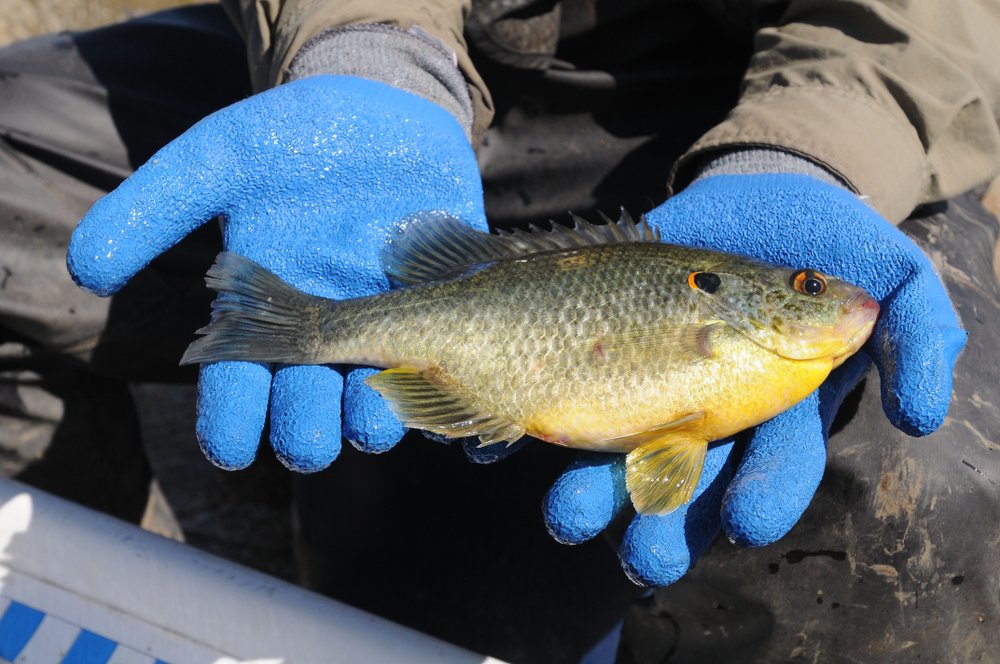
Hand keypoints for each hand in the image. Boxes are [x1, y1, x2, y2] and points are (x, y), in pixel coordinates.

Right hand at [68, 75, 484, 470]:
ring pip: (375, 405)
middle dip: (305, 433)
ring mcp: (391, 329)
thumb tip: (88, 270)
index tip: (231, 445)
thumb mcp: (219, 159)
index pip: (236, 393)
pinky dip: (457, 400)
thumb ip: (156, 207)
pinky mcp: (449, 312)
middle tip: (309, 434)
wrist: (382, 108)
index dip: (229, 426)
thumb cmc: (291, 136)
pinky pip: (453, 371)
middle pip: (306, 413)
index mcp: (265, 317)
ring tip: (373, 410)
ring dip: (371, 422)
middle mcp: (325, 338)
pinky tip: (457, 408)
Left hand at [542, 173, 965, 585]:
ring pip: (612, 451)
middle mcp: (705, 412)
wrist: (747, 196)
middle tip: (645, 556)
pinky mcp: (592, 351)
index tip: (750, 520)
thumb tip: (923, 416)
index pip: (772, 467)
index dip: (765, 494)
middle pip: (684, 480)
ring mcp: (643, 384)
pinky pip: (553, 389)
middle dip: (664, 521)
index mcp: (774, 410)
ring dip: (590, 491)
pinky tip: (495, 444)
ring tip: (569, 516)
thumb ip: (919, 336)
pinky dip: (518, 420)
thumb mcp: (893, 273)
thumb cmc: (824, 240)